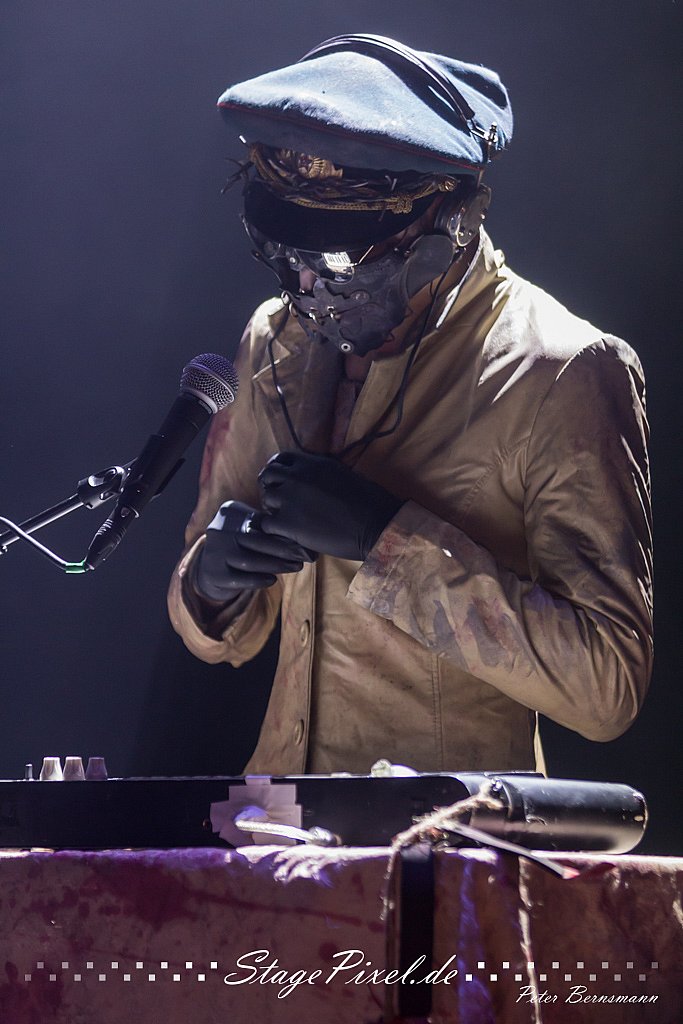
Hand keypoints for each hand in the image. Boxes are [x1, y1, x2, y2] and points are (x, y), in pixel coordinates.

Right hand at [192, 500, 315, 603]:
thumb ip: (268, 529)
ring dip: (275, 565)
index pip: (260, 523)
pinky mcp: (214, 574)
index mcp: (230, 512)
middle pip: (256, 541)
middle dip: (283, 549)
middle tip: (304, 556)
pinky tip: (273, 580)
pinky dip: (258, 580)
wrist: (210, 568)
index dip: (284, 533)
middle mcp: (219, 530)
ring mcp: (214, 552)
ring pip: (249, 560)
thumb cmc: (239, 544)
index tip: (304, 541)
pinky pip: (239, 579)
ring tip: (295, 567)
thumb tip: (301, 537)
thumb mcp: (249, 529)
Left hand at [258, 451, 402, 560]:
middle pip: (267, 476)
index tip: (283, 482)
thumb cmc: (368, 501)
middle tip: (280, 502)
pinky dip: (274, 530)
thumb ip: (319, 472)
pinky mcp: (288, 523)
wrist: (376, 525)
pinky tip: (289, 535)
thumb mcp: (341, 473)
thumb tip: (307, 477)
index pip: (281, 459)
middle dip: (271, 487)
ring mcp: (290, 499)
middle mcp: (297, 476)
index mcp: (312, 463)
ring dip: (273, 510)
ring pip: (266, 500)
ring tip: (288, 521)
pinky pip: (267, 523)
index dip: (279, 471)